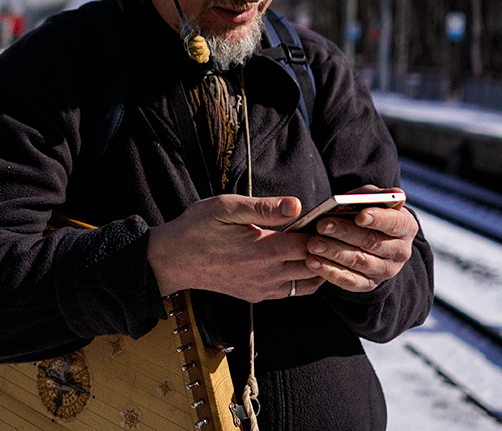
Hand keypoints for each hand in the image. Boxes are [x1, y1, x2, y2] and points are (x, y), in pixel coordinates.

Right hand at [147, 194, 318, 302]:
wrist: (173, 260)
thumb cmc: (197, 228)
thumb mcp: (226, 207)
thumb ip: (263, 207)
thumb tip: (296, 205)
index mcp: (264, 250)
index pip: (310, 243)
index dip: (322, 230)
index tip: (326, 218)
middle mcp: (267, 274)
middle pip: (314, 265)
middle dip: (324, 248)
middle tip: (328, 231)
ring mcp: (262, 288)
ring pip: (306, 283)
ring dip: (315, 265)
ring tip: (316, 245)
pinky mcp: (255, 295)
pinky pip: (290, 291)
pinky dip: (301, 278)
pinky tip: (297, 260)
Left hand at [303, 193, 418, 292]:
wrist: (367, 236)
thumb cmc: (368, 210)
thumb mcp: (371, 198)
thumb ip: (372, 195)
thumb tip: (374, 197)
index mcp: (406, 226)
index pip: (394, 223)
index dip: (378, 219)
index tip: (359, 216)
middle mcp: (400, 251)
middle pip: (372, 242)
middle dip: (345, 233)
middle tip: (322, 225)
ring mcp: (386, 270)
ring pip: (359, 262)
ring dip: (334, 253)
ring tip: (312, 244)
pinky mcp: (369, 284)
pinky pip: (350, 281)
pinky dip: (330, 272)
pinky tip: (312, 262)